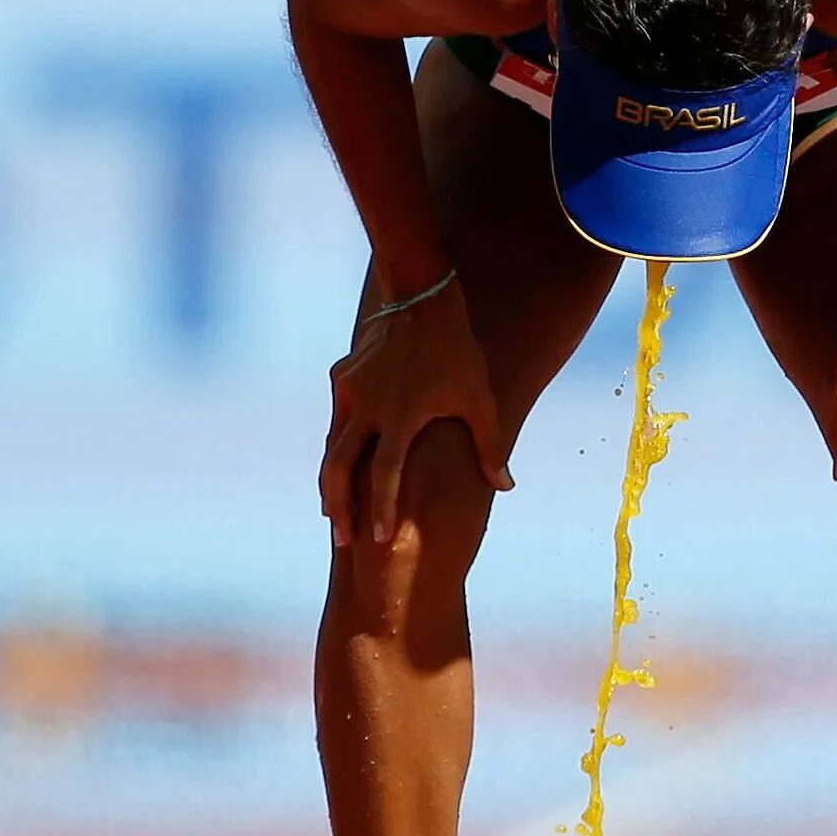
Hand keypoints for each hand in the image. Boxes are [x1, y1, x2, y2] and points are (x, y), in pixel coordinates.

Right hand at [320, 280, 511, 547]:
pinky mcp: (343, 376)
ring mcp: (350, 391)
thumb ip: (490, 446)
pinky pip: (336, 418)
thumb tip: (505, 487)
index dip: (380, 509)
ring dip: (332, 481)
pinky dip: (337, 445)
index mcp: (400, 417)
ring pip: (331, 446)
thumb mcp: (480, 399)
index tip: (378, 540)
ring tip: (334, 511)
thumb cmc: (457, 351)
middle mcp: (367, 407)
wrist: (421, 295)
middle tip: (343, 539)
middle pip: (339, 468)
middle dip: (339, 507)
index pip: (384, 475)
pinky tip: (341, 463)